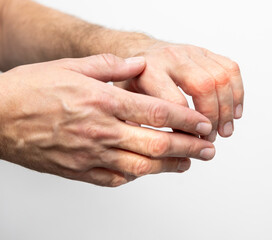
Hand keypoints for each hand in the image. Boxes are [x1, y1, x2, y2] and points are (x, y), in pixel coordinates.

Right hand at [0, 54, 214, 186]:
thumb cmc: (30, 89)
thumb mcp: (71, 66)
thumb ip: (110, 65)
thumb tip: (139, 64)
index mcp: (103, 101)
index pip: (156, 112)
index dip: (185, 119)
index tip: (203, 124)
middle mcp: (101, 131)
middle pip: (156, 144)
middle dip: (189, 147)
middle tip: (209, 148)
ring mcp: (90, 155)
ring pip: (140, 167)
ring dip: (170, 166)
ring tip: (189, 163)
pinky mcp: (79, 171)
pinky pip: (115, 179)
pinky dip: (136, 177)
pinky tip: (148, 172)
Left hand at [115, 41, 243, 141]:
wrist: (139, 52)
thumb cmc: (134, 80)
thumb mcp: (125, 99)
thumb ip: (136, 119)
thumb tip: (153, 148)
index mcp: (149, 71)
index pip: (175, 102)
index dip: (188, 126)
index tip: (192, 143)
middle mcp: (172, 57)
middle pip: (204, 86)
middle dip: (213, 116)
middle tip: (212, 138)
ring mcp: (191, 52)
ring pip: (221, 77)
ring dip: (228, 108)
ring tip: (226, 131)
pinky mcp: (206, 52)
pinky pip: (231, 69)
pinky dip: (237, 93)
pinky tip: (235, 112)